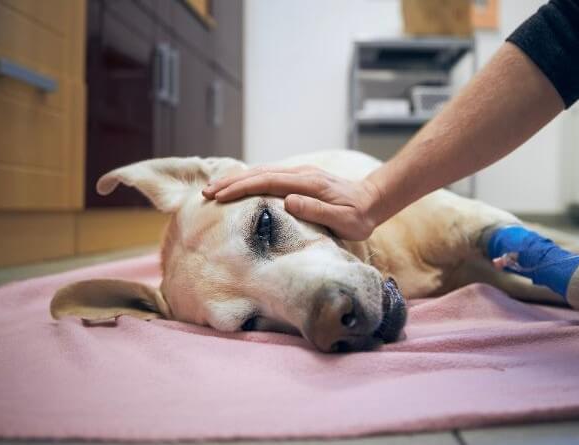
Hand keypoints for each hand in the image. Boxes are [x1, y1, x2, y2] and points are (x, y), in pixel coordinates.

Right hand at [202, 165, 382, 239]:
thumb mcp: (344, 220)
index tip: (220, 196)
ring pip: (261, 172)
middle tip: (205, 192)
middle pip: (259, 173)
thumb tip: (287, 201)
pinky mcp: (298, 178)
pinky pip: (268, 176)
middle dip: (231, 182)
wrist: (372, 200)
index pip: (267, 182)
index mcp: (308, 183)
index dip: (242, 188)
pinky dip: (248, 179)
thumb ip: (317, 210)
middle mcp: (301, 173)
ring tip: (214, 189)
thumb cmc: (359, 216)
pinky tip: (236, 186)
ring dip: (236, 180)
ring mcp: (299, 174)